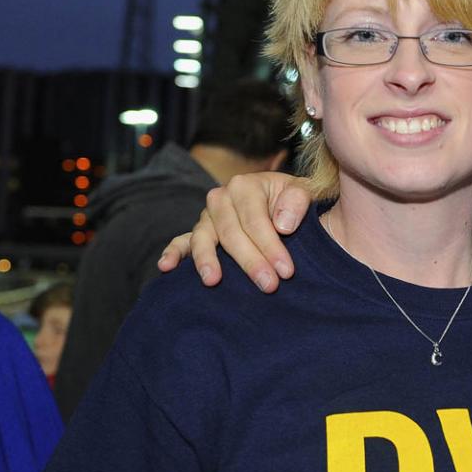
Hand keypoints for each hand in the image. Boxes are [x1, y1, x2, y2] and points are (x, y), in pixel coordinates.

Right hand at [157, 172, 312, 291]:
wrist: (284, 204)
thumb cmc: (294, 201)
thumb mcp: (305, 193)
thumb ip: (297, 202)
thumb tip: (282, 225)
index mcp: (245, 185)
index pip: (255, 220)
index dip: (271, 246)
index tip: (286, 271)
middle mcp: (221, 198)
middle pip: (231, 233)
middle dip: (250, 261)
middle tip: (268, 285)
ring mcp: (207, 216)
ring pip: (204, 238)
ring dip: (207, 260)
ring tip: (213, 281)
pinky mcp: (200, 232)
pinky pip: (182, 241)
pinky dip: (173, 252)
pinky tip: (166, 266)